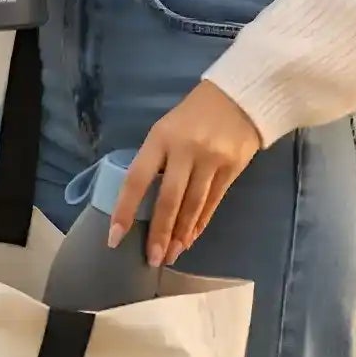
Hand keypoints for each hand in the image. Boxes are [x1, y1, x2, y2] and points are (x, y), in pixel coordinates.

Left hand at [113, 81, 262, 265]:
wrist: (240, 97)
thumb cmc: (194, 114)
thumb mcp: (166, 128)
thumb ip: (156, 160)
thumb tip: (145, 201)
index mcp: (160, 138)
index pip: (137, 179)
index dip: (124, 210)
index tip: (115, 237)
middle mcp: (186, 150)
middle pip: (169, 200)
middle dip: (160, 233)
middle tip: (153, 259)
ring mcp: (211, 160)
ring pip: (193, 206)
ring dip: (181, 234)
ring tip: (172, 254)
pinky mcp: (232, 169)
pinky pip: (213, 203)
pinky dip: (200, 223)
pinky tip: (191, 238)